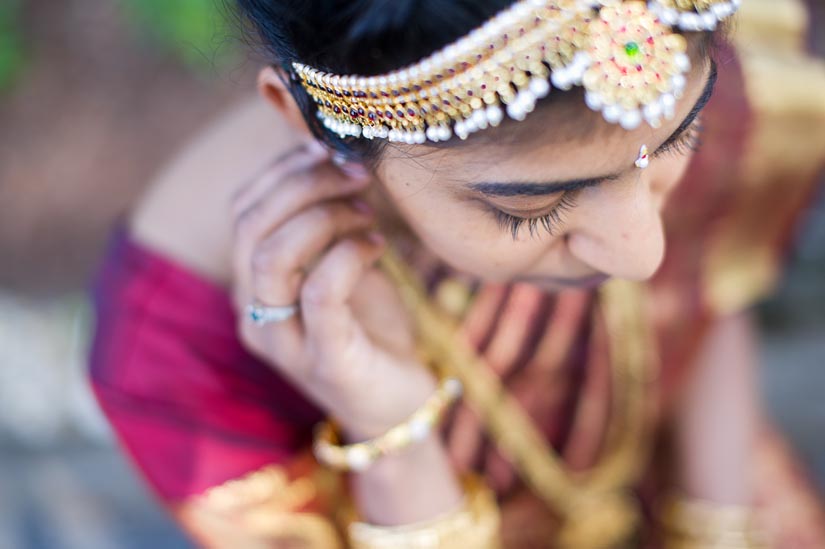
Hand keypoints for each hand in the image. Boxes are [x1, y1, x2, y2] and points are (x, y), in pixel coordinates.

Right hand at [229, 142, 437, 441]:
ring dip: (323, 216)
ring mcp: (284, 340)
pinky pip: (321, 293)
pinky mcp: (324, 362)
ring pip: (272, 257)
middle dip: (304, 183)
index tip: (328, 147)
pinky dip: (349, 255)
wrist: (397, 404)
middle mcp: (254, 311)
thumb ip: (328, 223)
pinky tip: (379, 245)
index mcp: (253, 283)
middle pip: (250, 225)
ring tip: (368, 210)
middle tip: (355, 172)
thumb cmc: (370, 327)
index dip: (282, 170)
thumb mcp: (344, 264)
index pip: (242, 209)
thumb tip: (336, 154)